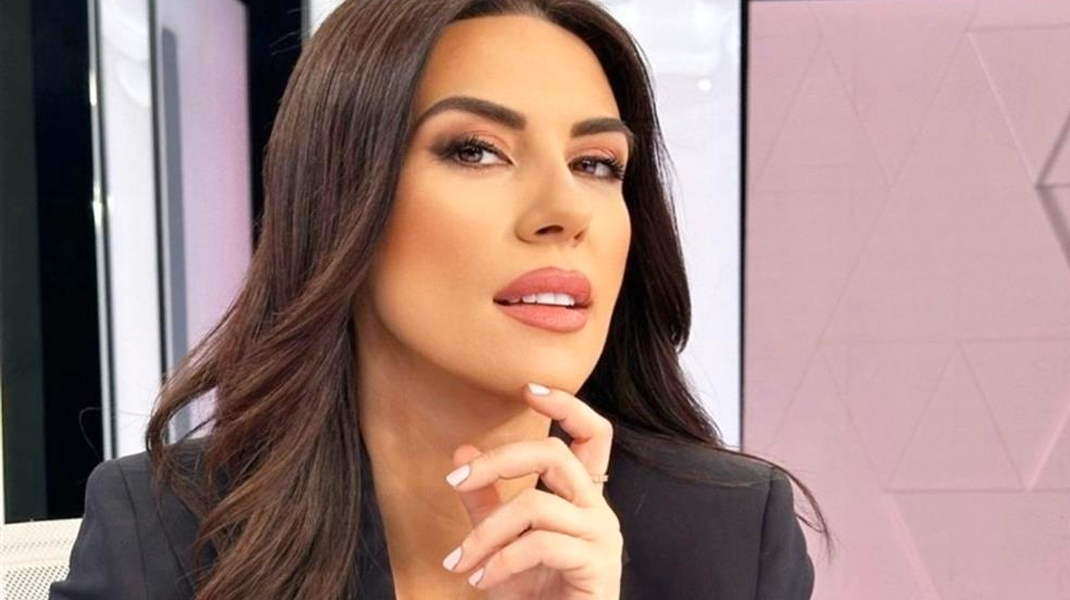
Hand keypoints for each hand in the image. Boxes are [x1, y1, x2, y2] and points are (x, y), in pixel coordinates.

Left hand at [441, 383, 622, 598]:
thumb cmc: (534, 595)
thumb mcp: (498, 543)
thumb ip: (485, 501)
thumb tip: (461, 452)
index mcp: (582, 496)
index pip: (592, 433)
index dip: (566, 405)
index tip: (528, 388)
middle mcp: (598, 509)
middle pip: (557, 454)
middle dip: (501, 460)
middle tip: (457, 480)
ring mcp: (601, 536)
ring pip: (537, 504)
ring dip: (486, 533)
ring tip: (461, 561)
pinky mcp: (597, 565)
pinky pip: (540, 544)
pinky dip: (501, 561)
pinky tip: (481, 580)